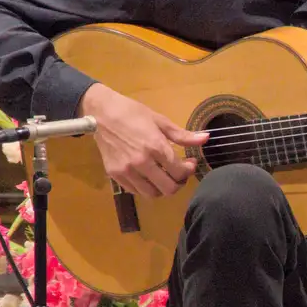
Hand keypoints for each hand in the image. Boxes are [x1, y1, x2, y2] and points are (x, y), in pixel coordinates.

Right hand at [80, 83, 207, 197]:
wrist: (100, 113)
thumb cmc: (132, 113)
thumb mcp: (160, 120)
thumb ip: (183, 135)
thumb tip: (206, 138)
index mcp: (155, 147)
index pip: (179, 171)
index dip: (189, 170)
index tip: (190, 163)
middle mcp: (141, 162)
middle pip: (168, 188)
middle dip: (178, 183)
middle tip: (179, 174)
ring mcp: (127, 170)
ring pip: (152, 194)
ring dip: (162, 188)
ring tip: (165, 177)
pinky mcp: (115, 175)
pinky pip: (135, 191)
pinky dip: (146, 188)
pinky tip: (149, 176)